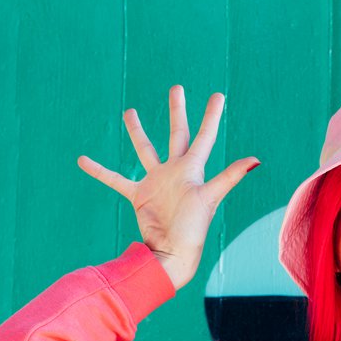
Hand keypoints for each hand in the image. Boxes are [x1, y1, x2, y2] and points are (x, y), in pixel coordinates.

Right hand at [78, 86, 259, 289]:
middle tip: (176, 88)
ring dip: (138, 132)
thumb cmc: (193, 228)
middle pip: (177, 133)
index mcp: (193, 169)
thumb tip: (256, 159)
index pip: (204, 136)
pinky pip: (116, 180)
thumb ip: (230, 177)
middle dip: (177, 111)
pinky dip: (101, 171)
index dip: (211, 116)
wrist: (171, 252)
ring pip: (146, 149)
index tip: (217, 95)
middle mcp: (176, 171)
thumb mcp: (211, 197)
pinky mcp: (140, 196)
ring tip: (129, 112)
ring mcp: (157, 182)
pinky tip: (83, 160)